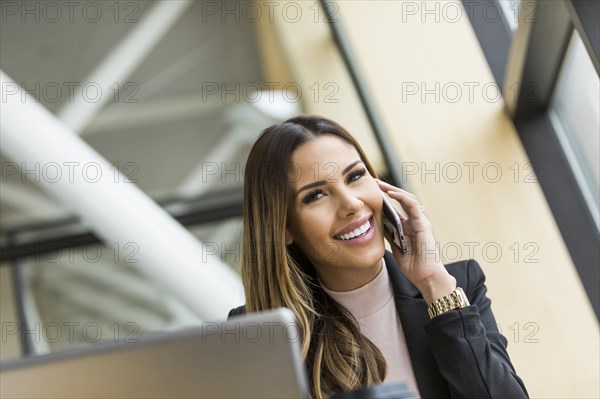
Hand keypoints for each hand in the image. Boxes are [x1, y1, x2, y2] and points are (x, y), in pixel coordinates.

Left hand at [376, 179, 455, 303]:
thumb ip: (390, 234)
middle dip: (387, 190)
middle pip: (401, 201)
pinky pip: (412, 205)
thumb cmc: (412, 265)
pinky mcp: (423, 223)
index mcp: (408, 227)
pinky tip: (391, 194)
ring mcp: (420, 222)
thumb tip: (377, 223)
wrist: (425, 277)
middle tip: (374, 183)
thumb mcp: (395, 247)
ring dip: (393, 190)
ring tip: (380, 184)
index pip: (396, 209)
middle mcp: (414, 222)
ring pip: (407, 199)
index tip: (371, 193)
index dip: (384, 200)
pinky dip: (402, 198)